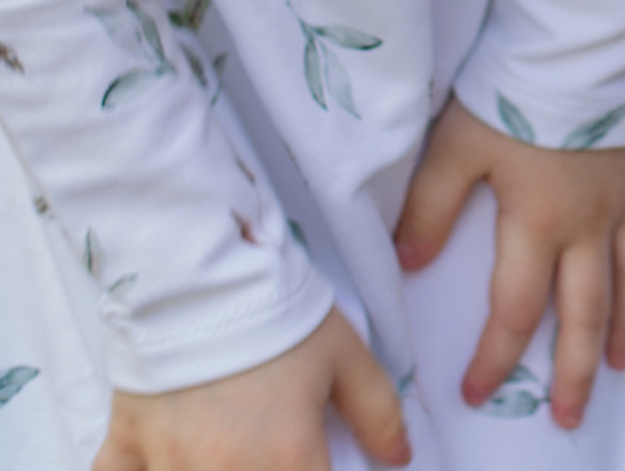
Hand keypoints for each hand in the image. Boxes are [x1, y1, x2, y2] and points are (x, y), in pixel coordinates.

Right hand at [93, 310, 408, 470]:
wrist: (203, 275)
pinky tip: (164, 461)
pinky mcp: (123, 450)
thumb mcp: (347, 355)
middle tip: (270, 449)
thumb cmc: (278, 314)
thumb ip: (380, 412)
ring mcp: (166, 467)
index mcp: (284, 459)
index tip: (313, 459)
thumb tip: (399, 457)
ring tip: (229, 448)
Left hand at [393, 99, 624, 430]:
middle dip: (578, 371)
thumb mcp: (457, 145)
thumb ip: (429, 207)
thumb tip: (407, 267)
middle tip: (571, 417)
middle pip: (588, 312)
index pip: (517, 313)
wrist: (593, 34)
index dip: (495, 359)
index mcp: (539, 225)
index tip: (474, 394)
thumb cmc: (520, 88)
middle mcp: (591, 223)